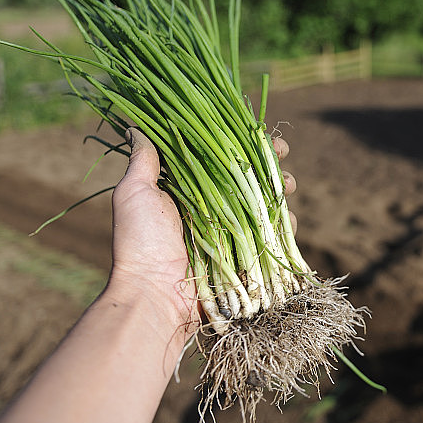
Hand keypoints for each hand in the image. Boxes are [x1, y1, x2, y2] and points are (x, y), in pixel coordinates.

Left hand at [108, 130, 297, 330]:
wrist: (153, 296)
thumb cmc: (140, 243)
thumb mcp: (135, 194)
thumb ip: (143, 161)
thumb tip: (136, 126)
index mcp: (188, 188)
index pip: (222, 156)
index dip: (243, 142)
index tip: (261, 133)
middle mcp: (212, 207)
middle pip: (250, 178)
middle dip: (271, 165)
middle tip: (282, 156)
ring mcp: (231, 232)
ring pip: (265, 204)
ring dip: (281, 191)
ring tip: (288, 187)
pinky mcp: (245, 257)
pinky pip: (272, 237)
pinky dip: (283, 226)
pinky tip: (286, 218)